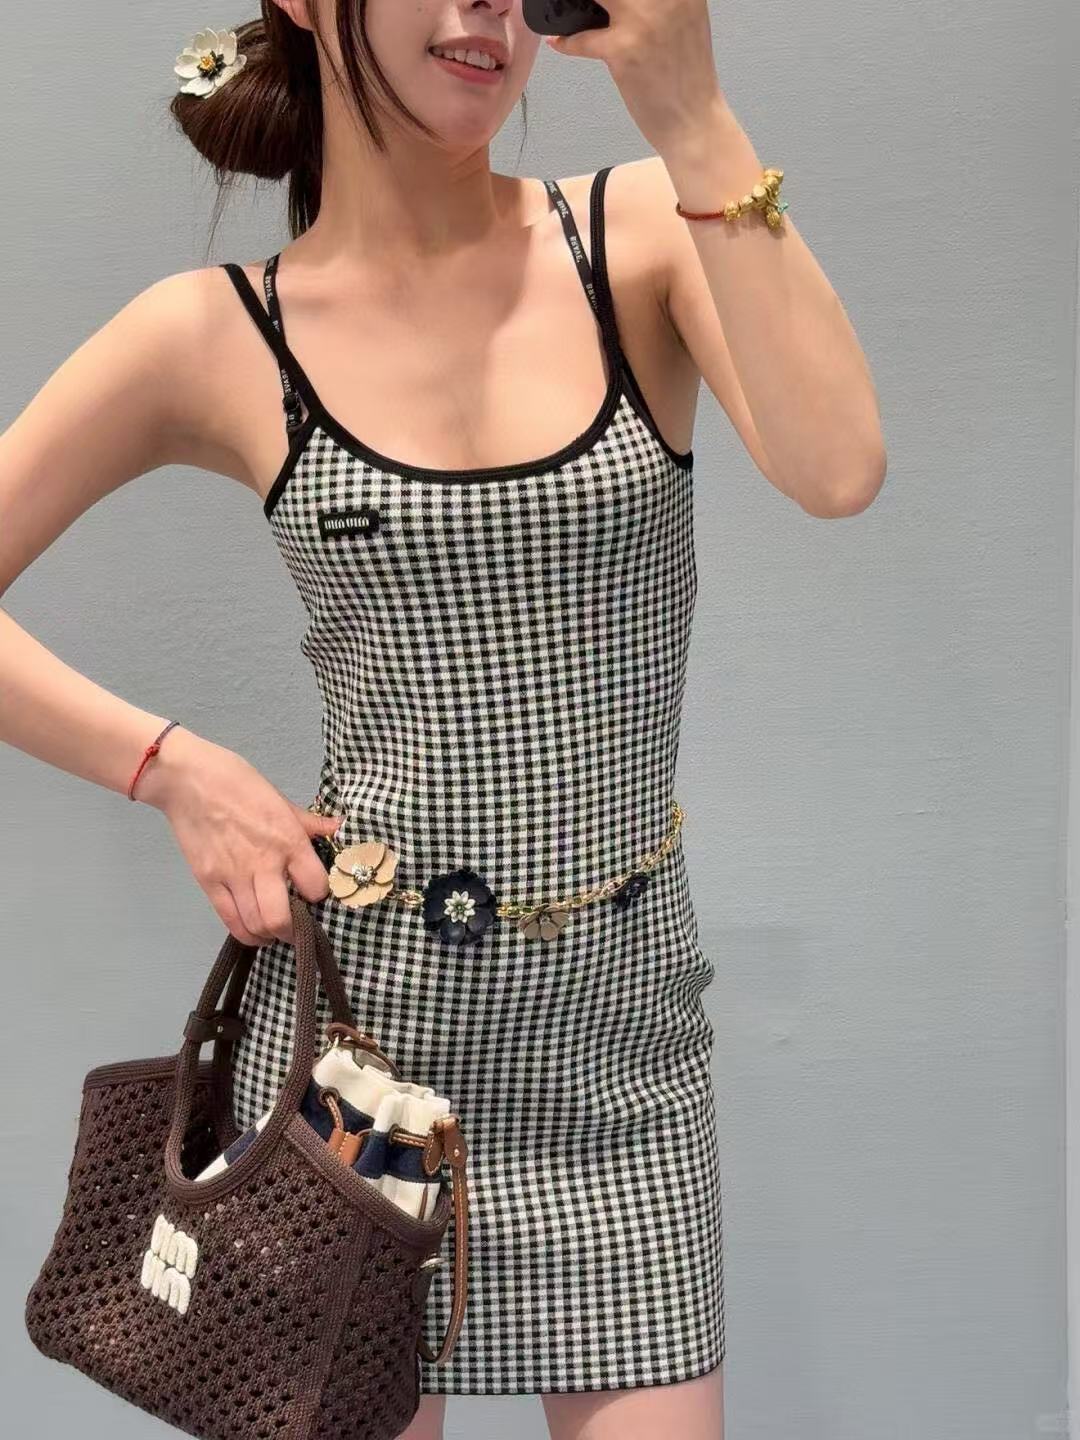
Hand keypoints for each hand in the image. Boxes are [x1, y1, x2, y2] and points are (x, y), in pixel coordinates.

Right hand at [134, 726, 342, 945]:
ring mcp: (233, 876)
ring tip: (274, 930)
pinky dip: (245, 933)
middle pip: (282, 919)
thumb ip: (309, 822)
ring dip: (269, 935)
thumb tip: (338, 827)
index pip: (316, 886)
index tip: (314, 893)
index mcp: (288, 840)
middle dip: (293, 930)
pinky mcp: (208, 882)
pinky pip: (229, 920)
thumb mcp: (280, 798)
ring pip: (256, 925)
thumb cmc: (236, 782)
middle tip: (295, 925)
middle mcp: (264, 863)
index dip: (319, 895)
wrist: (187, 779)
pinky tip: (253, 930)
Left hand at [545, 0, 722, 155]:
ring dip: (570, 3)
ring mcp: (643, 20)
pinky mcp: (623, 50)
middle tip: (580, 3)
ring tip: (564, 8)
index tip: (600, 1)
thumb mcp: (683, 18)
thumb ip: (656, 0)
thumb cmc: (685, 74)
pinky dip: (566, 41)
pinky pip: (580, 38)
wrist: (693, 120)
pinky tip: (560, 41)